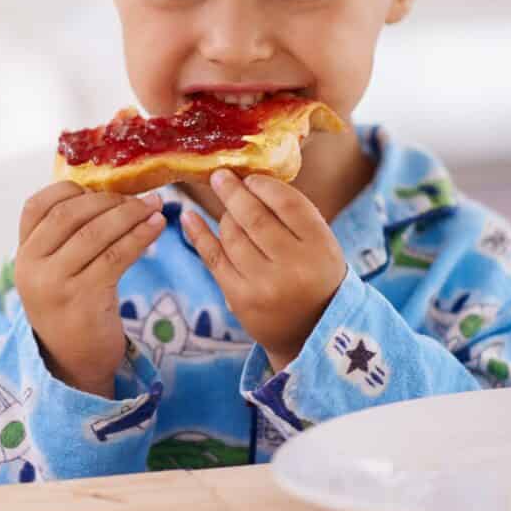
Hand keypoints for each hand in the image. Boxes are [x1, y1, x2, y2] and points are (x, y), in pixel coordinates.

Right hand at [14, 182, 165, 396]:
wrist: (74, 364)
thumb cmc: (71, 309)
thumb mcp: (54, 273)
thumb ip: (64, 238)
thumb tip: (104, 191)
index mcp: (23, 255)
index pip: (37, 206)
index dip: (71, 190)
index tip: (102, 187)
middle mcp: (31, 267)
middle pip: (70, 214)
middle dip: (109, 200)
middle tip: (140, 197)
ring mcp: (55, 283)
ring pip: (95, 232)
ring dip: (130, 214)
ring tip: (155, 206)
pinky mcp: (83, 298)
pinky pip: (116, 256)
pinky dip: (140, 235)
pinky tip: (156, 227)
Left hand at [182, 170, 345, 372]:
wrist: (310, 334)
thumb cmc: (315, 278)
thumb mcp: (321, 246)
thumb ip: (295, 216)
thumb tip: (251, 178)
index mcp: (320, 247)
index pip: (288, 203)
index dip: (265, 186)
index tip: (251, 178)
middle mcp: (293, 266)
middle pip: (255, 217)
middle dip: (233, 192)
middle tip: (220, 176)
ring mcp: (264, 284)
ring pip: (232, 235)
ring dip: (225, 216)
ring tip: (227, 208)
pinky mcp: (239, 298)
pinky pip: (213, 257)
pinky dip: (199, 233)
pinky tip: (188, 216)